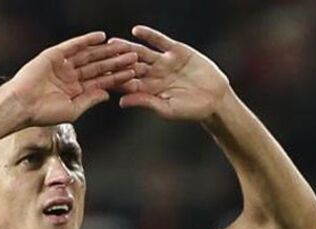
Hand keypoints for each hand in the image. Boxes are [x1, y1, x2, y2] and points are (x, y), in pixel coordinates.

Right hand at [4, 31, 137, 125]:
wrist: (22, 105)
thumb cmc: (44, 113)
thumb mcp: (73, 110)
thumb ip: (90, 100)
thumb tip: (108, 94)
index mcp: (77, 90)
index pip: (102, 81)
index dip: (118, 77)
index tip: (135, 73)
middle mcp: (72, 76)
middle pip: (99, 66)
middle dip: (116, 61)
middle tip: (135, 56)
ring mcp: (64, 64)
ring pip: (89, 55)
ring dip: (106, 50)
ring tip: (123, 46)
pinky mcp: (54, 55)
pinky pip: (73, 45)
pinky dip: (87, 40)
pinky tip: (101, 37)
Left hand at [111, 26, 231, 120]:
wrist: (216, 98)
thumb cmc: (192, 110)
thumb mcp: (167, 108)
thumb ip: (145, 102)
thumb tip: (121, 102)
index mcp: (149, 90)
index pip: (128, 84)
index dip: (114, 80)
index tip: (99, 77)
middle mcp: (153, 74)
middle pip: (131, 66)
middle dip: (116, 62)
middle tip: (99, 57)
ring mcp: (164, 61)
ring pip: (141, 52)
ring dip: (127, 47)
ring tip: (112, 42)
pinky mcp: (176, 51)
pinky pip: (159, 41)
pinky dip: (149, 36)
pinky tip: (136, 31)